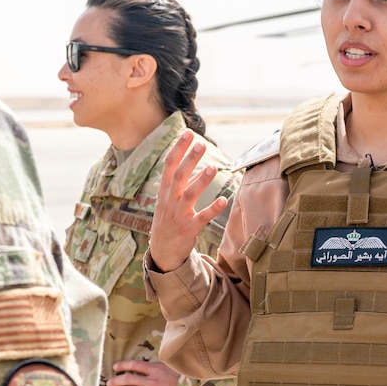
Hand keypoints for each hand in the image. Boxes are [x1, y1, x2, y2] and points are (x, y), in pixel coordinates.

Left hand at [108, 360, 189, 385]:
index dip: (123, 365)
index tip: (115, 367)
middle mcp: (152, 381)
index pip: (135, 365)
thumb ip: (165, 367)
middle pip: (129, 378)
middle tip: (109, 382)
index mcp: (156, 370)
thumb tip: (158, 365)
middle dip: (117, 380)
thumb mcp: (177, 368)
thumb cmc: (190, 379)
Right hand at [147, 130, 228, 272]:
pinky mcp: (189, 229)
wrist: (162, 252)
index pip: (169, 165)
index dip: (178, 148)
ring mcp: (179, 215)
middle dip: (189, 159)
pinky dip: (212, 208)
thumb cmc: (168, 221)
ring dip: (201, 181)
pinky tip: (223, 200)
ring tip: (213, 167)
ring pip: (189, 194)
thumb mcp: (169, 200)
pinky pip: (202, 217)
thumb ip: (184, 183)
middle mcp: (170, 201)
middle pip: (179, 176)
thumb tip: (199, 166)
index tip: (188, 133)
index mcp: (164, 191)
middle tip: (201, 144)